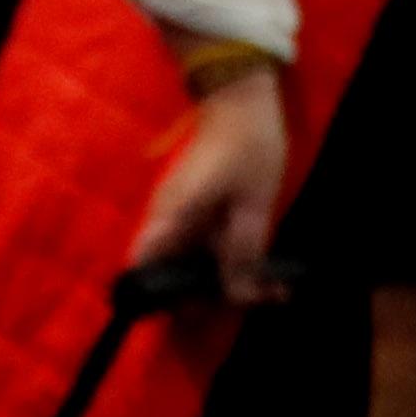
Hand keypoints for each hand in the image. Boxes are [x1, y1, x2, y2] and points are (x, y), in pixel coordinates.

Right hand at [125, 59, 289, 285]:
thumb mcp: (253, 202)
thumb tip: (236, 296)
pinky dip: (231, 268)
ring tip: (272, 292)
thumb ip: (241, 250)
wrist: (241, 102)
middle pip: (171, 276)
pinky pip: (206, 251)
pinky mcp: (198, 215)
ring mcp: (182, 218)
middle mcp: (169, 222)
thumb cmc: (246, 145)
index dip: (155, 298)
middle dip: (208, 300)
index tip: (194, 314)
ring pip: (192, 267)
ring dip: (226, 286)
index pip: (143, 266)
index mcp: (173, 217)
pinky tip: (268, 278)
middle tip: (256, 300)